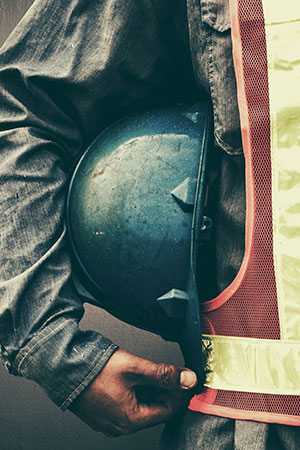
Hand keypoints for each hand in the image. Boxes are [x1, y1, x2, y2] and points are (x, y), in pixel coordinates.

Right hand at [69, 349, 197, 435]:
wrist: (60, 366)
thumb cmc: (92, 369)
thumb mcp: (134, 367)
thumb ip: (164, 374)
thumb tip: (188, 379)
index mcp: (130, 420)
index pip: (167, 410)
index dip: (181, 393)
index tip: (189, 380)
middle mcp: (119, 425)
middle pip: (154, 408)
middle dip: (166, 390)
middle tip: (175, 372)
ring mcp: (108, 419)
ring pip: (140, 405)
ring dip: (151, 389)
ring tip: (156, 370)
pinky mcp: (100, 410)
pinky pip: (126, 403)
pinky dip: (136, 390)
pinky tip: (138, 376)